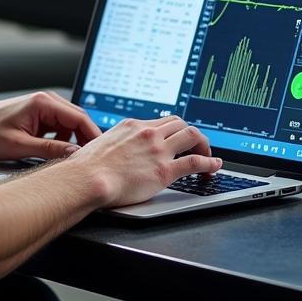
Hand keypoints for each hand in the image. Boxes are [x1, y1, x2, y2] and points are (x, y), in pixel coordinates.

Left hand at [0, 91, 101, 161]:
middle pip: (78, 121)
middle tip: (92, 162)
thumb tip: (74, 156)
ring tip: (76, 162)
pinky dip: (62, 142)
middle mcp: (45, 101)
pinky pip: (59, 129)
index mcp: (43, 103)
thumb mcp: (19, 147)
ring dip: (73, 143)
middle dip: (86, 141)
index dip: (93, 137)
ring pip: (70, 127)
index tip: (101, 154)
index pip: (80, 118)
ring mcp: (42, 108)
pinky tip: (60, 156)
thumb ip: (49, 151)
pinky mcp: (38, 117)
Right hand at [73, 115, 220, 207]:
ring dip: (203, 145)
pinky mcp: (164, 170)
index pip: (162, 121)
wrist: (87, 179)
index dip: (174, 129)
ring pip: (192, 136)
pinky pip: (195, 162)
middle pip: (180, 124)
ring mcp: (158, 150)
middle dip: (191, 134)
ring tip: (207, 155)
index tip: (178, 137)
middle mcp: (148, 134)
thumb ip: (116, 143)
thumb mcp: (101, 143)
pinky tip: (214, 166)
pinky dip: (209, 163)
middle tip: (195, 145)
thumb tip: (115, 150)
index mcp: (132, 126)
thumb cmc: (87, 167)